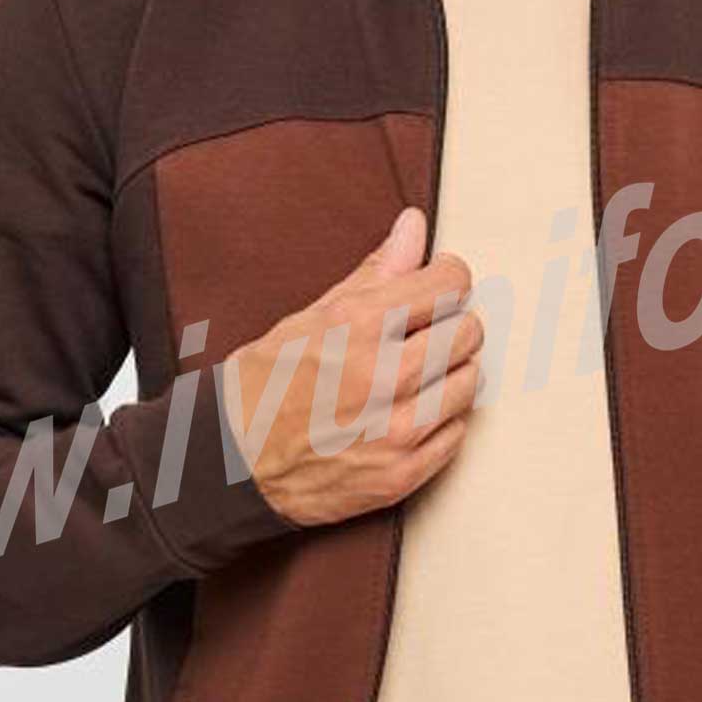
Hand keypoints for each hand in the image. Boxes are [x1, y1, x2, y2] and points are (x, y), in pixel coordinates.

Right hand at [223, 205, 484, 525]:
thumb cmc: (263, 387)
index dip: (447, 276)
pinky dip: (440, 420)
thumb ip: (375, 273)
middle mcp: (383, 377)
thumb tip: (414, 226)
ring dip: (450, 373)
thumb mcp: (311, 317)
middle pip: (468, 332)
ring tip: (414, 374)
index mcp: (357, 327)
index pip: (448, 283)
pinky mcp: (402, 474)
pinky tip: (408, 413)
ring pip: (470, 381)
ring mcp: (396, 430)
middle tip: (425, 331)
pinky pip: (457, 432)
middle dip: (452, 324)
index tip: (439, 282)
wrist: (231, 466)